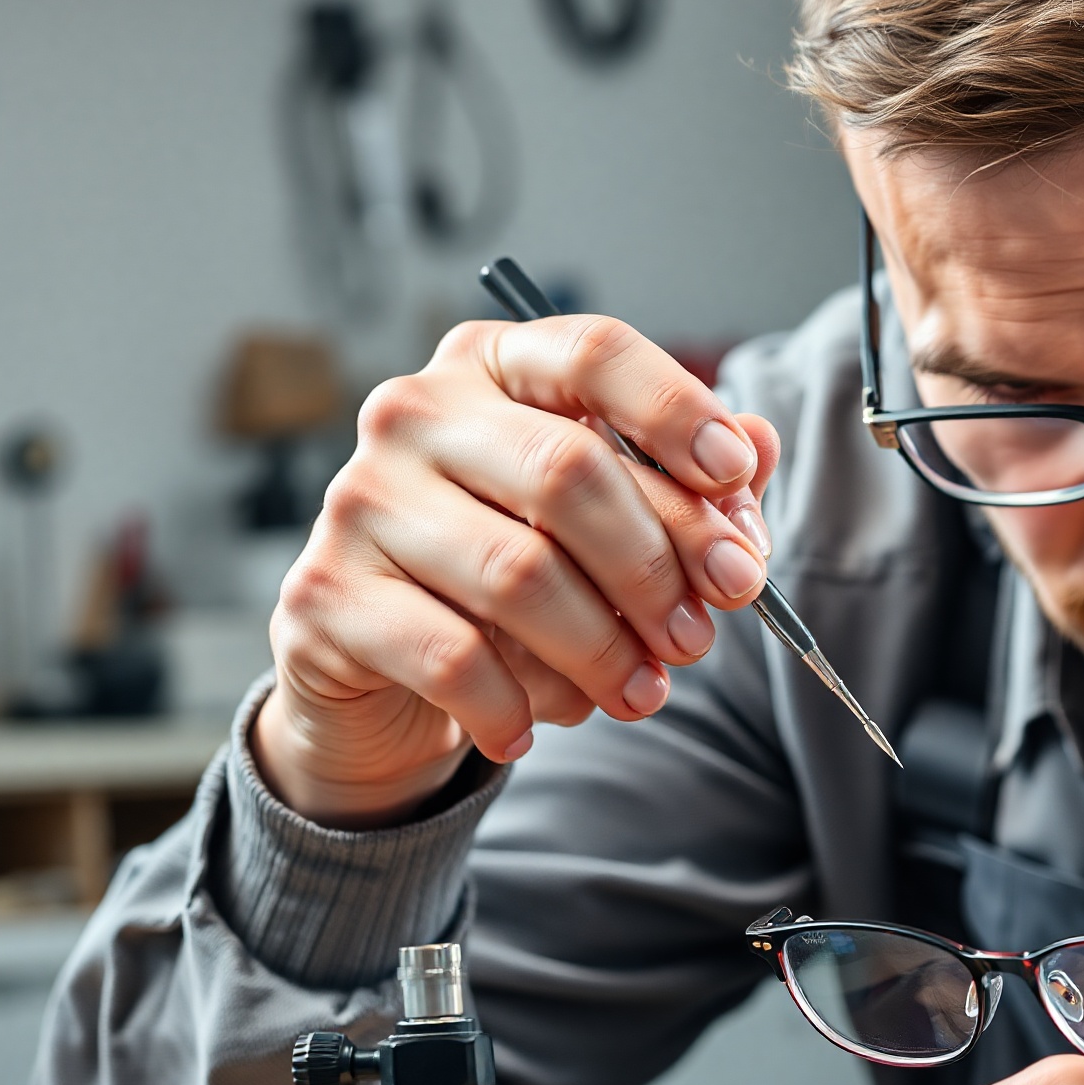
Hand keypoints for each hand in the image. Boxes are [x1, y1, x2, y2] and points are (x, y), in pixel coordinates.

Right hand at [254, 316, 780, 825]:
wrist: (380, 669)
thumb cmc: (512, 571)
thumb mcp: (605, 522)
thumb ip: (682, 487)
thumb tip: (758, 449)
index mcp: (496, 367)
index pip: (593, 353)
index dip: (675, 409)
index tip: (736, 477)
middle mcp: (417, 413)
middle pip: (568, 471)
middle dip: (655, 565)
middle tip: (698, 636)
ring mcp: (360, 499)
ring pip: (518, 573)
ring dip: (602, 649)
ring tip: (642, 694)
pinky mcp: (325, 593)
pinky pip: (451, 656)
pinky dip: (514, 704)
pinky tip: (537, 731)